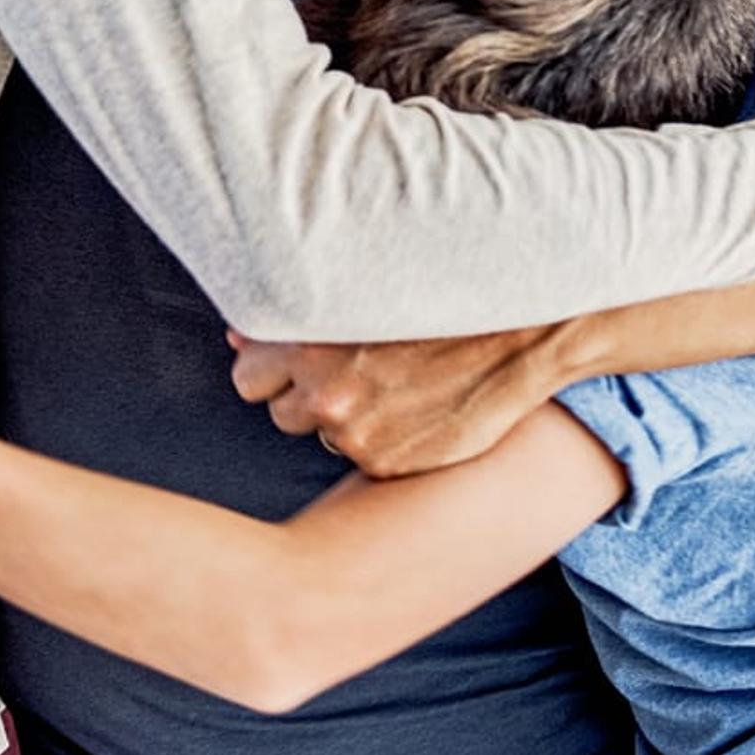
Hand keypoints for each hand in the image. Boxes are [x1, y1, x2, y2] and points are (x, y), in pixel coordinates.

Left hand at [225, 325, 566, 478]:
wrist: (518, 338)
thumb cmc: (437, 302)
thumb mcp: (361, 290)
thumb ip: (294, 317)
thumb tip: (236, 337)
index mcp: (309, 340)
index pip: (247, 374)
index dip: (273, 369)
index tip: (299, 360)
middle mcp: (325, 391)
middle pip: (277, 411)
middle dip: (300, 395)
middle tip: (346, 373)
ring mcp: (356, 433)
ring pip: (319, 435)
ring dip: (339, 418)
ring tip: (386, 385)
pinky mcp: (386, 463)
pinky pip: (360, 458)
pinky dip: (379, 439)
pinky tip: (412, 409)